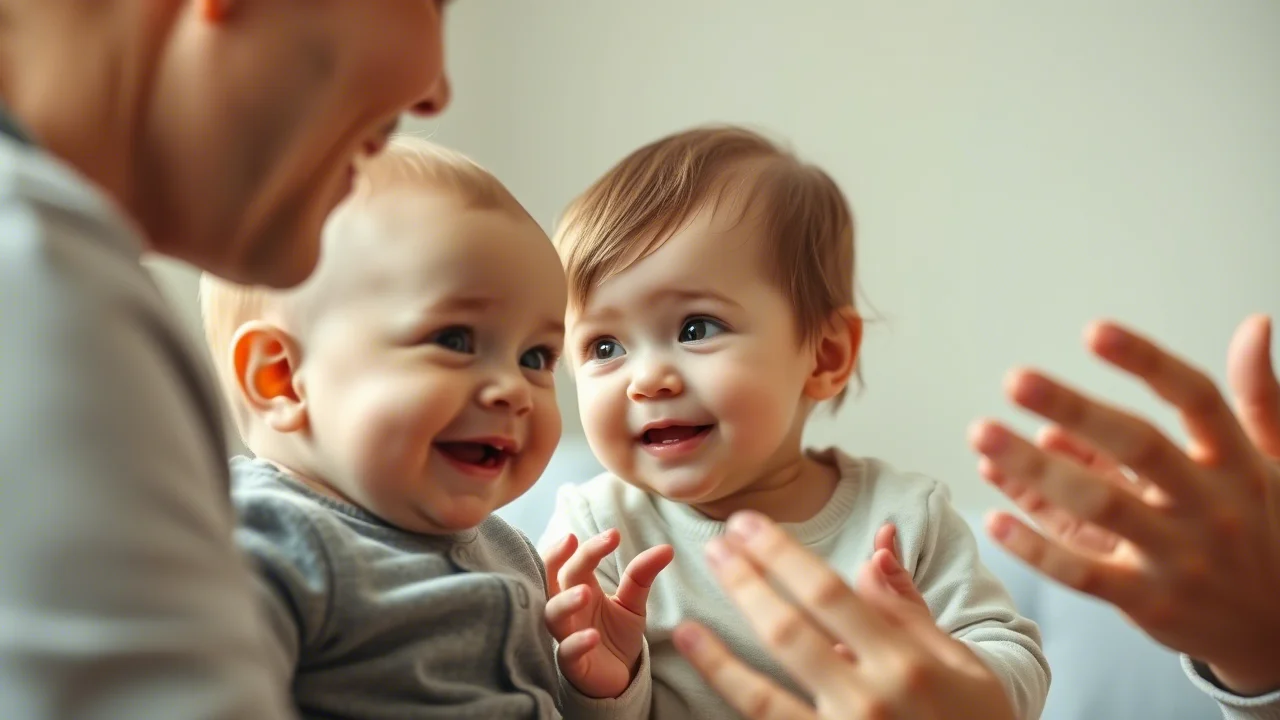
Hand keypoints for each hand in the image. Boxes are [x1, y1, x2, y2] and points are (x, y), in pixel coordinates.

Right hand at [542, 529, 673, 697]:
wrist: (620, 676)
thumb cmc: (617, 635)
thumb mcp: (633, 602)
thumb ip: (642, 575)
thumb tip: (667, 548)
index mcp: (579, 588)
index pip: (574, 561)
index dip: (588, 546)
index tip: (613, 534)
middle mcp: (568, 609)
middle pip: (553, 579)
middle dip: (558, 559)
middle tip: (574, 541)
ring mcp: (566, 635)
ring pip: (553, 614)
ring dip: (565, 601)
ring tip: (586, 592)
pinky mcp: (572, 664)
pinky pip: (567, 652)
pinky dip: (576, 643)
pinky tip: (592, 636)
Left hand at [674, 512, 1015, 719]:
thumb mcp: (964, 665)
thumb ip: (909, 610)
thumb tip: (875, 550)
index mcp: (907, 663)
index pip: (828, 592)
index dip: (780, 553)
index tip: (747, 523)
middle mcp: (871, 699)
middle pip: (788, 630)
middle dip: (745, 582)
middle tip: (715, 545)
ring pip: (764, 690)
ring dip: (718, 650)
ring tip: (686, 620)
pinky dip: (731, 694)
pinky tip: (702, 667)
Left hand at [971, 316, 1279, 694]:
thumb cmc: (1266, 530)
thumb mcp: (1273, 462)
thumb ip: (1258, 395)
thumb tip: (1255, 323)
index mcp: (1239, 463)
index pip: (1195, 399)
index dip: (1147, 362)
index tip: (1094, 330)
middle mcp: (1210, 506)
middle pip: (1138, 447)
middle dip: (1074, 408)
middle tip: (1015, 379)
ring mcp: (1179, 558)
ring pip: (1099, 506)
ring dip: (1035, 470)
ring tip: (983, 436)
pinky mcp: (1149, 603)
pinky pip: (1082, 573)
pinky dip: (1035, 548)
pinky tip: (994, 517)